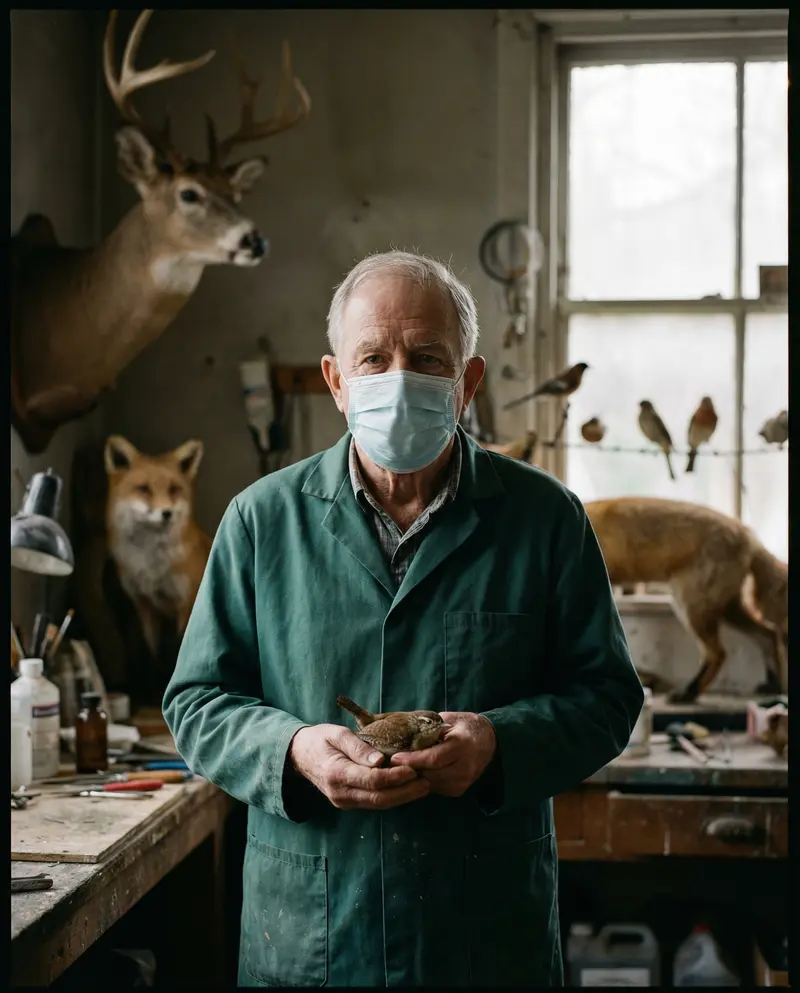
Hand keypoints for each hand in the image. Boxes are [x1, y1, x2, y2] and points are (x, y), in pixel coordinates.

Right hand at [289, 724, 430, 810]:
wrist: (299, 755)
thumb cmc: (320, 739)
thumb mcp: (337, 734)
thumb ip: (358, 747)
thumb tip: (381, 761)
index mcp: (337, 774)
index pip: (372, 780)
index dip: (395, 777)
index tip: (414, 769)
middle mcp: (340, 793)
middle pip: (379, 799)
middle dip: (405, 792)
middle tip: (427, 782)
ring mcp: (344, 801)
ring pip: (378, 805)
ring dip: (402, 797)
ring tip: (423, 786)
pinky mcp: (349, 802)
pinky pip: (373, 803)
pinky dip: (392, 797)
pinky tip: (407, 788)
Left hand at [389, 712, 496, 797]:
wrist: (490, 741)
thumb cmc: (465, 726)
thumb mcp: (447, 719)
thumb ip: (427, 728)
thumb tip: (400, 731)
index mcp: (462, 745)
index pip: (433, 758)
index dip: (412, 760)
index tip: (394, 757)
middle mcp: (464, 767)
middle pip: (430, 774)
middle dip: (408, 770)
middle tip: (388, 764)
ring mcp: (463, 781)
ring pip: (430, 784)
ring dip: (413, 777)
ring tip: (396, 769)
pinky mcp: (459, 790)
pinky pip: (434, 788)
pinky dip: (422, 781)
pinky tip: (412, 773)